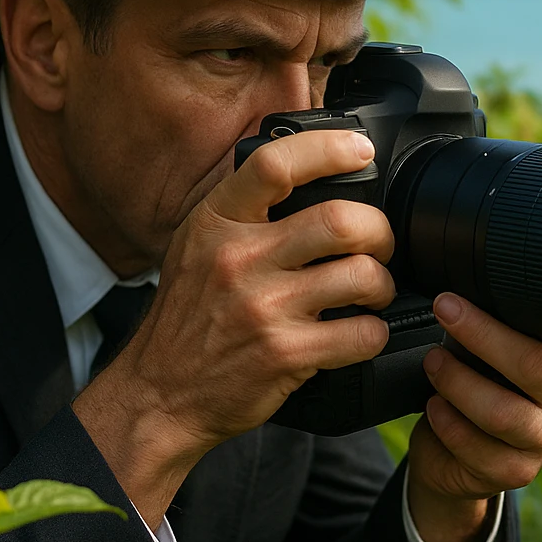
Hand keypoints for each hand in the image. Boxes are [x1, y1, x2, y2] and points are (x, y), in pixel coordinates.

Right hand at [73, 129, 394, 523]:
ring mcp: (263, 308)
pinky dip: (374, 332)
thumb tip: (305, 173)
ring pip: (360, 275)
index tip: (360, 151)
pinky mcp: (285, 354)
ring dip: (382, 282)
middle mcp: (239, 259)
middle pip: (339, 220)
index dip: (328, 149)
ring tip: (372, 290)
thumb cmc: (186, 317)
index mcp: (216, 222)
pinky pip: (361, 333)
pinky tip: (360, 330)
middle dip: (378, 229)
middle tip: (378, 242)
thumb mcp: (195, 245)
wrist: (159, 392)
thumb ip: (242, 210)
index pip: (275, 165)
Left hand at [407, 292, 541, 541]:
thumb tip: (468, 275)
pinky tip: (434, 407)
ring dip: (458, 382)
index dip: (523, 301)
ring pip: (502, 411)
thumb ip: (497, 316)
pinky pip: (478, 448)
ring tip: (432, 363)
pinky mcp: (520, 472)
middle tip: (444, 307)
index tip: (481, 280)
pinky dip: (447, 423)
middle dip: (482, 332)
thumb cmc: (479, 377)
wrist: (459, 451)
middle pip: (533, 364)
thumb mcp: (492, 342)